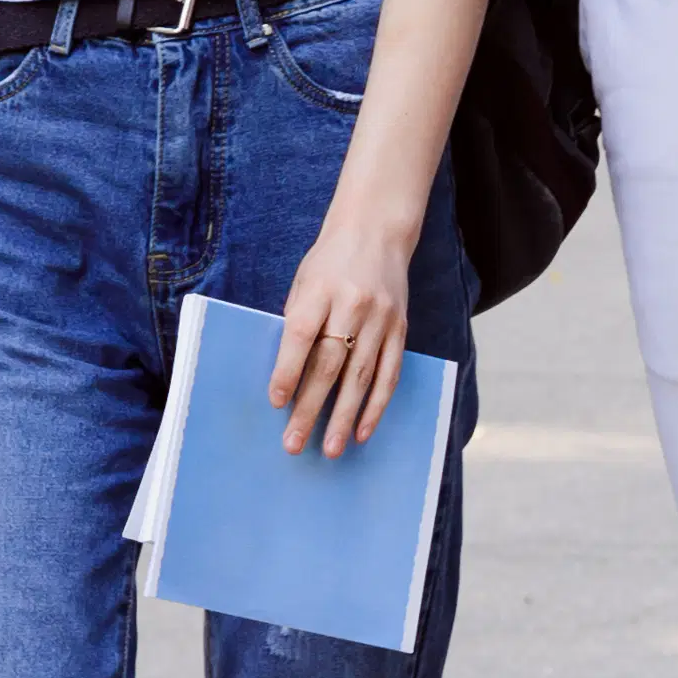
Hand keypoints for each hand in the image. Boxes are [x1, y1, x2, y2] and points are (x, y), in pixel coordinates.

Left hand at [268, 203, 422, 454]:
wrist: (377, 230)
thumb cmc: (329, 260)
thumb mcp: (304, 282)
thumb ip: (298, 322)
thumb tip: (289, 377)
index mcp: (321, 290)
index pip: (301, 336)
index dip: (288, 372)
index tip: (276, 403)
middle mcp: (353, 305)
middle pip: (330, 364)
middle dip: (311, 407)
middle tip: (295, 443)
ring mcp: (381, 318)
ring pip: (361, 375)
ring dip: (345, 416)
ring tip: (331, 448)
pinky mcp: (400, 328)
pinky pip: (389, 372)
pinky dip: (376, 404)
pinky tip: (364, 429)